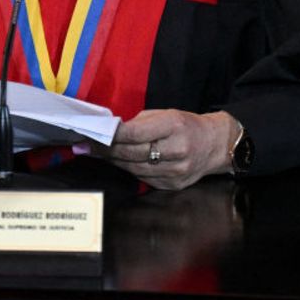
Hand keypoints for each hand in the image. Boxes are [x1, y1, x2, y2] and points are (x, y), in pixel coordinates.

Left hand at [98, 109, 237, 189]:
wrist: (214, 145)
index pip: (135, 133)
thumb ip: (138, 123)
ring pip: (134, 168)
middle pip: (131, 153)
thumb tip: (109, 132)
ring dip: (112, 161)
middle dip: (105, 150)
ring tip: (96, 153)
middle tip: (85, 146)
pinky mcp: (173, 185)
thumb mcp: (165, 114)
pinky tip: (117, 162)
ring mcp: (176, 171)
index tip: (91, 134)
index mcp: (174, 126)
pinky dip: (127, 169)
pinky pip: (142, 178)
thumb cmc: (184, 125)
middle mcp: (177, 150)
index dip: (111, 135)